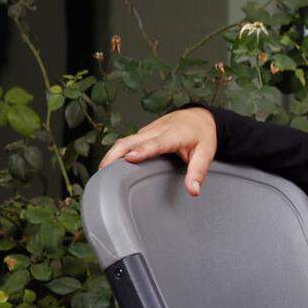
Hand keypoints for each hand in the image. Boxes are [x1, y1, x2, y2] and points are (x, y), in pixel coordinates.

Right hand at [98, 107, 217, 196]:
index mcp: (174, 134)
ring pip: (125, 140)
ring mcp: (148, 131)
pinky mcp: (143, 133)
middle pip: (130, 140)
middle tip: (103, 173)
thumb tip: (193, 190)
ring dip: (112, 154)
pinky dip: (117, 152)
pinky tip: (111, 166)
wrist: (198, 116)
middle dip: (114, 155)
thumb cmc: (202, 135)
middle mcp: (157, 130)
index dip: (142, 150)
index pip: (156, 143)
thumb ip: (198, 172)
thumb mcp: (206, 153)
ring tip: (101, 173)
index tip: (130, 158)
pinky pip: (127, 141)